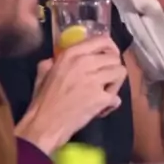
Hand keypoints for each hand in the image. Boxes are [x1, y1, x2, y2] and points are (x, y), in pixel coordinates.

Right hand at [15, 35, 126, 154]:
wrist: (45, 124)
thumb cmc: (42, 99)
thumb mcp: (44, 71)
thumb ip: (55, 59)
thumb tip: (59, 57)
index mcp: (71, 54)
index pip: (102, 40)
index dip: (110, 47)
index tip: (109, 55)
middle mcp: (85, 63)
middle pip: (114, 57)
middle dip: (113, 67)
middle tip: (106, 77)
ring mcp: (94, 81)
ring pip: (120, 73)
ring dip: (115, 83)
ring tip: (106, 90)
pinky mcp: (100, 99)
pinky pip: (117, 97)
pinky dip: (112, 103)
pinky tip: (103, 106)